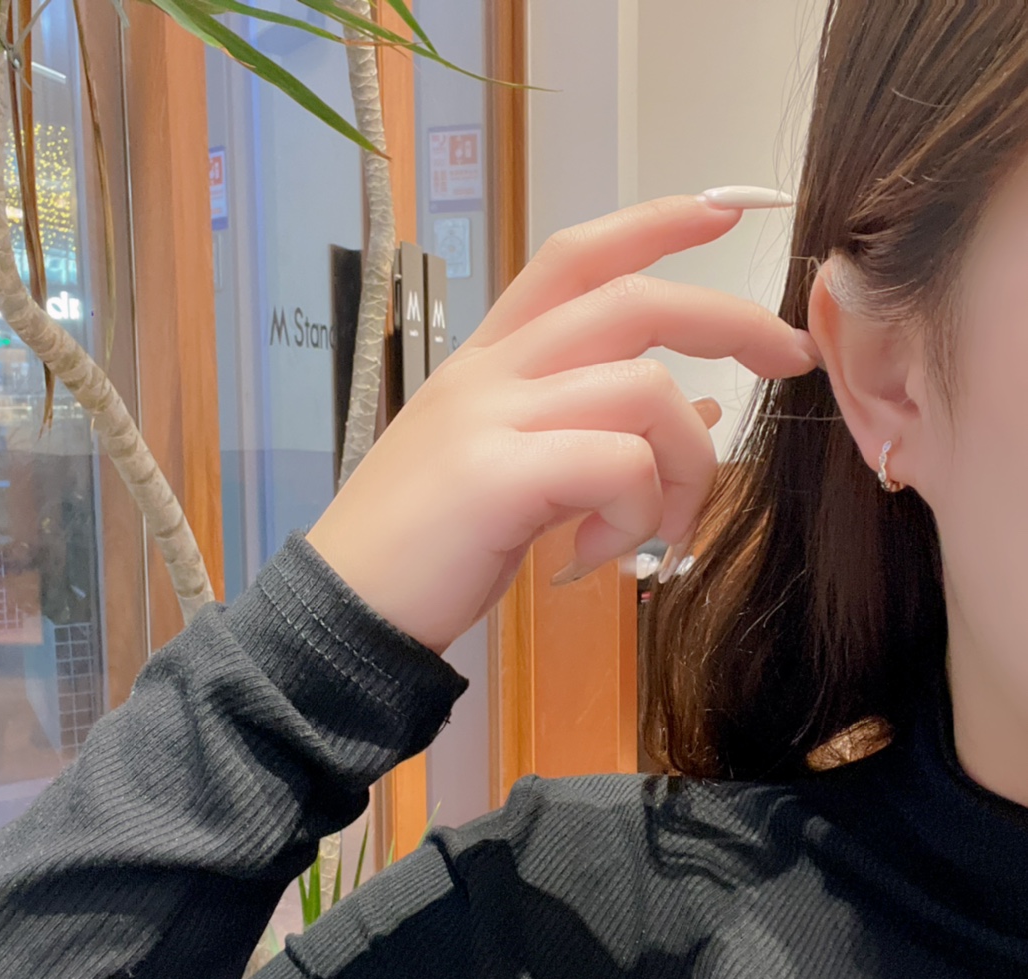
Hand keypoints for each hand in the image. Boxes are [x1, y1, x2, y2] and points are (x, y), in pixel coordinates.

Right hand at [307, 192, 818, 654]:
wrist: (343, 612)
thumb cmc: (425, 546)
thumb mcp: (517, 475)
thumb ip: (597, 435)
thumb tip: (703, 414)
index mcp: (488, 360)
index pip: (575, 258)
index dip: (654, 224)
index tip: (726, 210)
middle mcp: (490, 371)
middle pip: (632, 303)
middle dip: (730, 319)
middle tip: (791, 361)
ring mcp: (489, 416)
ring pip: (645, 392)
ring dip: (684, 466)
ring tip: (654, 534)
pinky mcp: (495, 474)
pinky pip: (617, 464)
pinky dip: (635, 515)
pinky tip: (593, 556)